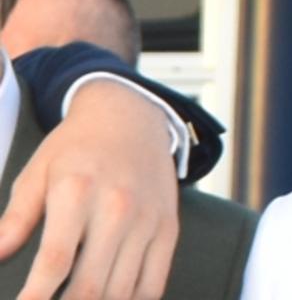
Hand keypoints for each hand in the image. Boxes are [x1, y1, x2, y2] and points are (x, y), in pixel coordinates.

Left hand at [0, 79, 178, 298]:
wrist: (131, 117)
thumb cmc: (78, 147)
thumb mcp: (36, 174)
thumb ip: (15, 220)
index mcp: (77, 192)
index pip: (55, 261)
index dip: (34, 297)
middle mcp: (117, 208)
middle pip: (90, 285)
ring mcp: (147, 220)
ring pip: (122, 291)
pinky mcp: (168, 228)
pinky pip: (154, 284)